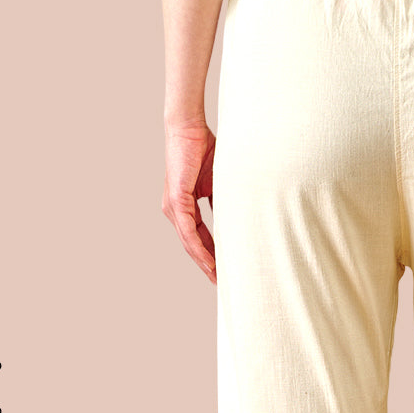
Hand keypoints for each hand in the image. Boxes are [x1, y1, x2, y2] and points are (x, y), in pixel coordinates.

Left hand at [163, 119, 216, 284]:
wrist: (189, 128)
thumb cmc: (204, 150)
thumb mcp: (220, 183)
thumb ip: (224, 203)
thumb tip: (240, 221)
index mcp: (185, 207)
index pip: (198, 238)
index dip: (211, 256)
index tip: (223, 272)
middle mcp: (175, 210)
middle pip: (192, 246)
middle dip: (207, 266)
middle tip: (221, 285)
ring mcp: (173, 207)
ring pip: (189, 243)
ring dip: (203, 262)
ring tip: (218, 278)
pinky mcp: (176, 200)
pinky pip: (188, 231)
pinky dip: (199, 247)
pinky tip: (209, 261)